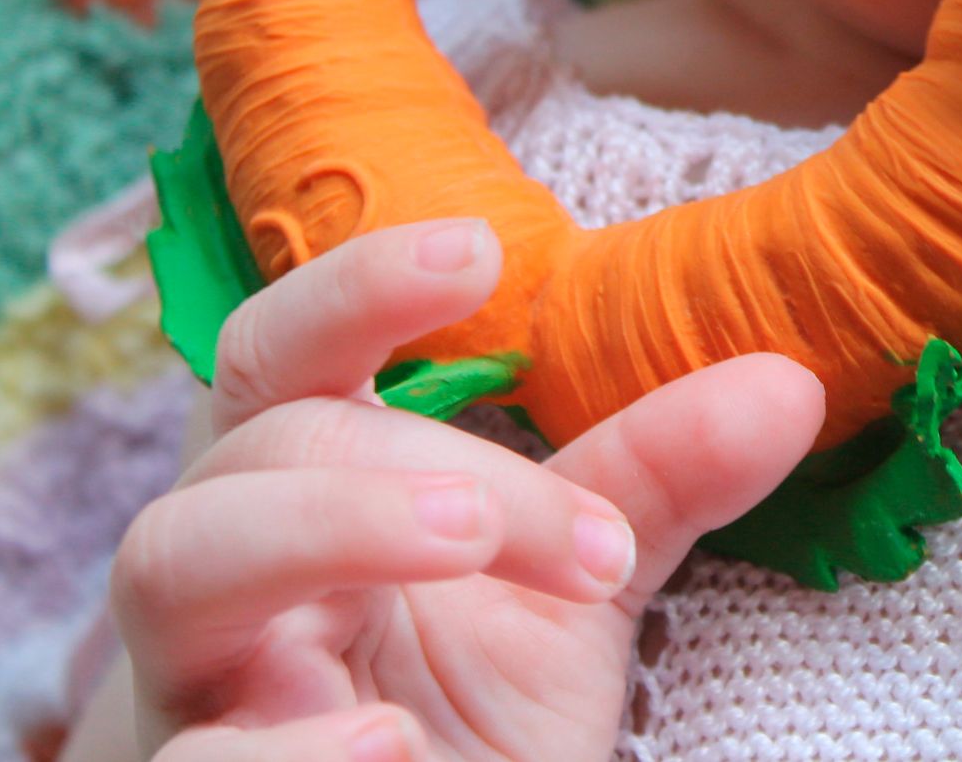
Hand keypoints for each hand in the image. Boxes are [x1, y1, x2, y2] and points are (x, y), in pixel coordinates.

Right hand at [110, 217, 823, 761]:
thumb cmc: (471, 700)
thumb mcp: (571, 580)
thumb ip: (652, 479)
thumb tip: (789, 382)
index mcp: (304, 480)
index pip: (282, 349)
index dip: (353, 285)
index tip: (480, 250)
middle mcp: (230, 563)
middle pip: (252, 444)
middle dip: (399, 456)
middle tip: (534, 512)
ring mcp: (200, 681)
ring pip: (172, 559)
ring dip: (328, 524)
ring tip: (467, 538)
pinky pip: (200, 758)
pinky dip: (290, 750)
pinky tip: (396, 745)